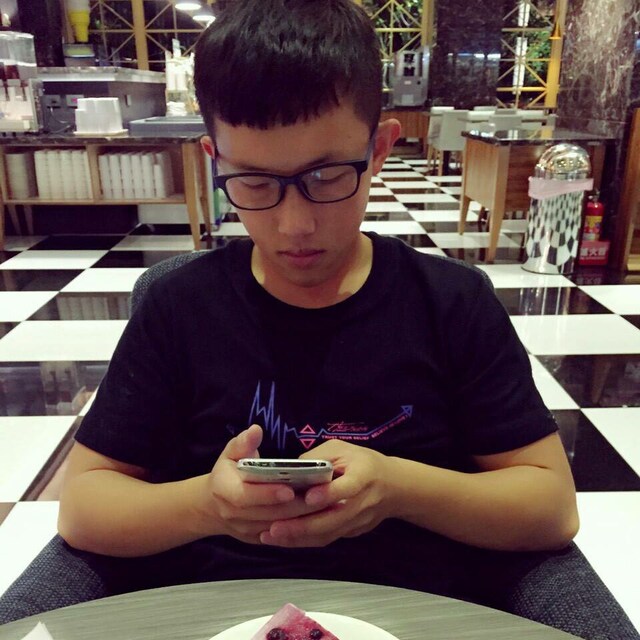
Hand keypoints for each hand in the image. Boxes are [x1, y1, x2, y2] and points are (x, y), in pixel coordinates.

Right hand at [199, 425, 320, 543]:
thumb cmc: (228, 471)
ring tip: (327, 503)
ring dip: (303, 517)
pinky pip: (281, 537)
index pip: (245, 496)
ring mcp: (246, 530)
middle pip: (268, 514)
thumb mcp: (231, 453)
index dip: (267, 494)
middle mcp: (233, 515)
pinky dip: (301, 527)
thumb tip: (256, 430)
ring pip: (278, 528)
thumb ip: (243, 442)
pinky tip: (320, 515)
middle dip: (295, 506)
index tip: (290, 489)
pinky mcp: (258, 540)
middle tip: (322, 495)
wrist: (214, 505)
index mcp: (224, 490)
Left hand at [259, 439, 395, 547]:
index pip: (348, 487)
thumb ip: (318, 457)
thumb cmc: (364, 462)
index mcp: (364, 476)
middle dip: (303, 525)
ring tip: (270, 536)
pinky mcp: (352, 532)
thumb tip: (290, 469)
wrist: (395, 487)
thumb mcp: (343, 449)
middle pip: (334, 519)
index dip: (329, 493)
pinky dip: (304, 541)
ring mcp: (358, 522)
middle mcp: (362, 502)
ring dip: (298, 538)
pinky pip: (327, 539)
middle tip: (274, 527)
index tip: (308, 498)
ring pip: (328, 534)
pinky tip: (283, 539)